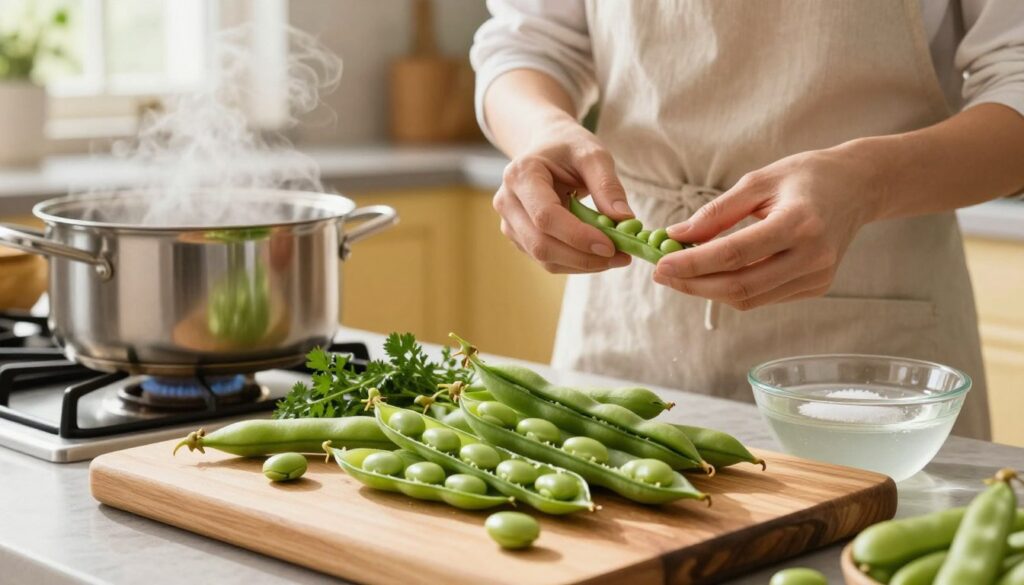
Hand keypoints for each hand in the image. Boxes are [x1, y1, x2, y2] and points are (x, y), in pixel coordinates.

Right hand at [493, 115, 633, 272]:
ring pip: (544, 257)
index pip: (546, 216)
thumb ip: (608, 186)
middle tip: (621, 257)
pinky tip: (597, 254)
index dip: (577, 236)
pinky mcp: (519, 237)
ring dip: (582, 264)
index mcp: (521, 175)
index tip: (611, 246)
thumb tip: (625, 221)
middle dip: (583, 257)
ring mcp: (509, 222)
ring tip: (616, 257)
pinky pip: (547, 260)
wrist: (546, 147)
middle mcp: (507, 201)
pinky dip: (575, 262)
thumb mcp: (593, 155)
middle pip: (541, 243)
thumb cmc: (569, 148)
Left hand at [653, 149, 881, 309]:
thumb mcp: (758, 181)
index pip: (735, 254)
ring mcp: (818, 277)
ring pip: (750, 298)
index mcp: (799, 223)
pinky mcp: (817, 287)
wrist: (859, 187)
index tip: (660, 265)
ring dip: (709, 290)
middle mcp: (812, 256)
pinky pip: (764, 296)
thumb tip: (675, 236)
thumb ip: (716, 212)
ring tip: (681, 273)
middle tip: (662, 275)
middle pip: (740, 285)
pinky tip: (714, 274)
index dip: (693, 264)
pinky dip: (733, 288)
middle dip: (694, 284)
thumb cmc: (805, 177)